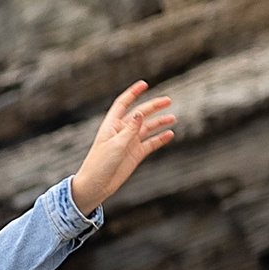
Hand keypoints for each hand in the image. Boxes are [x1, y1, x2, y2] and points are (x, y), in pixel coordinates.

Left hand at [69, 80, 178, 213]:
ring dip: (159, 122)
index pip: (122, 104)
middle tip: (168, 100)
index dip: (132, 93)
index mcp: (111, 126)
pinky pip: (150, 143)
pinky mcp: (135, 154)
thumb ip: (129, 130)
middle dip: (153, 107)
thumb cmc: (99, 164)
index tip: (144, 84)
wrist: (95, 185)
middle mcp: (121, 132)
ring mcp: (129, 143)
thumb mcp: (115, 145)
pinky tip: (170, 134)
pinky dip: (160, 139)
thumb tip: (139, 113)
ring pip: (147, 128)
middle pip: (139, 114)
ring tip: (172, 117)